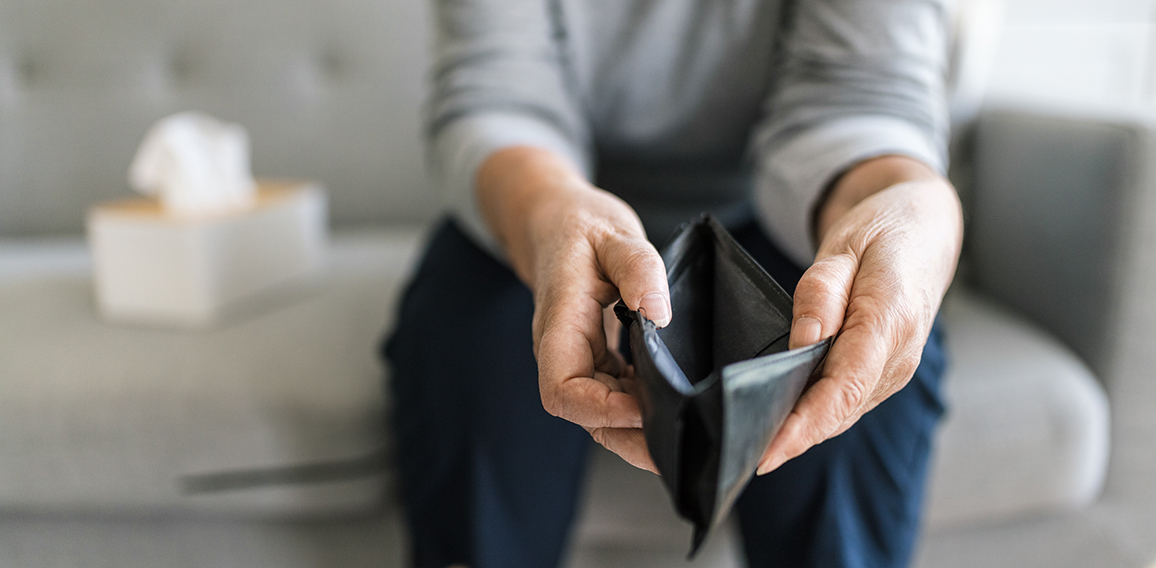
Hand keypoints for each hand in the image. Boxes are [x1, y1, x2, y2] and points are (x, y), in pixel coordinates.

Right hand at [476, 147, 666, 472]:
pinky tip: (675, 400)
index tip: (645, 406)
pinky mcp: (597, 359)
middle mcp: (564, 352)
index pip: (563, 391)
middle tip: (683, 441)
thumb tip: (658, 311)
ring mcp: (580, 359)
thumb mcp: (612, 234)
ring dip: (640, 427)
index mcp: (559, 327)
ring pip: (603, 412)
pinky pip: (616, 394)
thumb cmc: (579, 228)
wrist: (557, 222)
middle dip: (630, 436)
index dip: (601, 410)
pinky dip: (643, 405)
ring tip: (687, 428)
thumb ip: (637, 266)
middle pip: (587, 416)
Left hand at [756, 156, 962, 474]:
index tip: (769, 449)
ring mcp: (894, 369)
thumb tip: (803, 343)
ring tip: (751, 446)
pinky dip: (813, 416)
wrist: (922, 232)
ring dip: (800, 432)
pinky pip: (845, 402)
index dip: (805, 424)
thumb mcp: (844, 246)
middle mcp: (899, 355)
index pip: (845, 385)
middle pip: (839, 409)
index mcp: (892, 319)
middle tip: (740, 454)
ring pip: (841, 412)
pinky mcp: (883, 374)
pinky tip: (780, 424)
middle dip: (792, 437)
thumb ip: (821, 294)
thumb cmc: (882, 233)